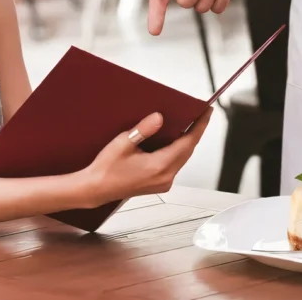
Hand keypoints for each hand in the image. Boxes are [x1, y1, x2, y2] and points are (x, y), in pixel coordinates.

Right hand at [81, 109, 212, 205]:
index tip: (206, 112)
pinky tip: (174, 140)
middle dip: (195, 131)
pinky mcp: (159, 184)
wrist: (95, 189)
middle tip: (200, 114)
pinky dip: (177, 151)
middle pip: (188, 150)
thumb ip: (143, 130)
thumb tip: (159, 118)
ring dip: (186, 141)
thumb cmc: (106, 169)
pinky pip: (175, 164)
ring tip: (189, 124)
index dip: (199, 126)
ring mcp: (163, 183)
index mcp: (159, 166)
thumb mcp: (123, 143)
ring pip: (182, 158)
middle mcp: (165, 177)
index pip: (187, 143)